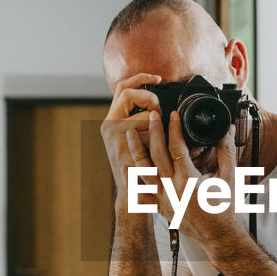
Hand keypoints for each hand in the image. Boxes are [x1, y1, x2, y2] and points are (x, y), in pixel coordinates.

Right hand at [101, 73, 160, 192]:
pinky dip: (158, 138)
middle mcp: (110, 125)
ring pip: (141, 115)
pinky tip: (163, 146)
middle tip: (161, 108)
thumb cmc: (142, 170)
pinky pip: (146, 135)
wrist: (134, 197)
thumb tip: (166, 110)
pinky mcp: (122, 148)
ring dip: (156, 121)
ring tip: (163, 134)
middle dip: (148, 96)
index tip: (158, 79)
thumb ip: (146, 124)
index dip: (141, 78)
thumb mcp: (140, 141)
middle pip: (128, 93)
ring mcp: (114, 136)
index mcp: (114, 120)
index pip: (123, 88)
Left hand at [128, 111, 247, 253]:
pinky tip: (125, 169)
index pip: (177, 147)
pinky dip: (132, 182)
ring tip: (129, 135)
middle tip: (151, 115)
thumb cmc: (226, 209)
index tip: (173, 114)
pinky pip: (141, 194)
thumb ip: (226, 151)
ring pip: (144, 172)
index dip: (174, 128)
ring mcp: (164, 199)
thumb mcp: (229, 177)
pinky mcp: (160, 208)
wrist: (219, 237)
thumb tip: (227, 130)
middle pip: (157, 154)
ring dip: (136, 152)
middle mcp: (172, 189)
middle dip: (153, 132)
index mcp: (189, 180)